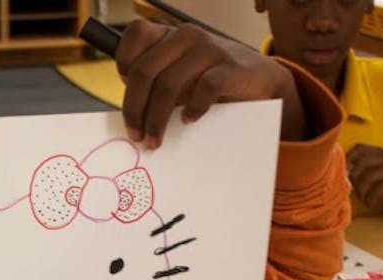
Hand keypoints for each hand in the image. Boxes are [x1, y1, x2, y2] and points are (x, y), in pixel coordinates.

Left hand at [115, 19, 305, 147]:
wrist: (258, 80)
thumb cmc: (209, 82)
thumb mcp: (178, 76)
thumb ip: (154, 84)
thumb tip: (129, 117)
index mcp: (168, 35)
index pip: (135, 35)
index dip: (124, 64)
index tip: (128, 93)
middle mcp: (185, 36)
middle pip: (144, 71)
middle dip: (134, 108)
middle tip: (135, 135)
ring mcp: (208, 49)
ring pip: (168, 84)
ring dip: (156, 119)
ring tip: (155, 140)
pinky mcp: (229, 68)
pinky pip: (204, 88)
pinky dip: (193, 108)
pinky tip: (189, 120)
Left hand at [346, 144, 382, 214]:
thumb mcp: (376, 174)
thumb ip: (362, 169)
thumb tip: (340, 172)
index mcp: (382, 152)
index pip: (359, 148)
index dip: (348, 160)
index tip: (345, 175)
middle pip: (359, 164)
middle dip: (353, 180)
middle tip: (356, 191)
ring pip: (364, 179)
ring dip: (360, 193)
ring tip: (364, 198)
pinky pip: (373, 190)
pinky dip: (369, 199)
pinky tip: (371, 203)